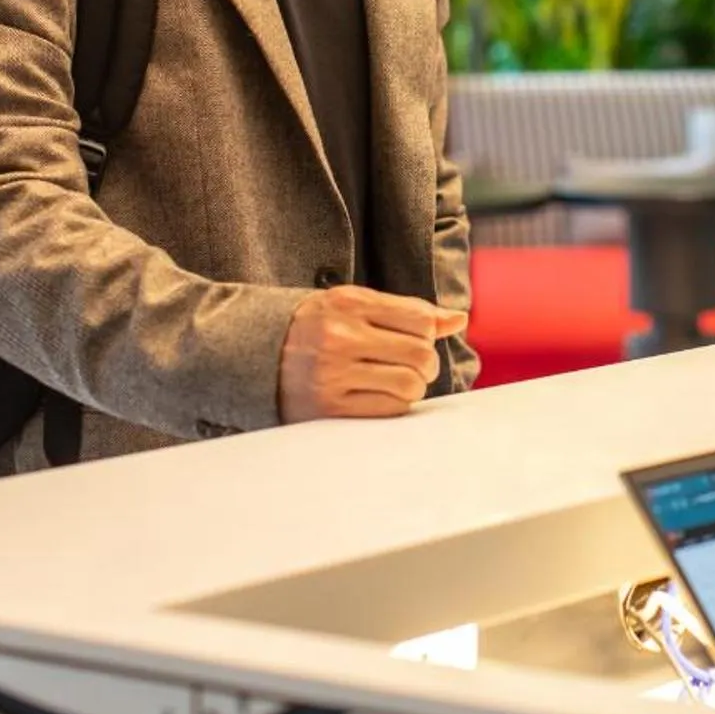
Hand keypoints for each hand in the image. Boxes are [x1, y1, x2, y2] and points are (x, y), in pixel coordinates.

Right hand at [278, 286, 467, 421]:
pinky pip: (390, 409)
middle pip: (420, 353)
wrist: (256, 353)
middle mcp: (340, 337)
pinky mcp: (329, 408)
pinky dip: (396, 403)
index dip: (428, 332)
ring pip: (410, 384)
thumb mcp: (354, 305)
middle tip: (415, 364)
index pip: (419, 319)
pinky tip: (381, 395)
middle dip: (427, 362)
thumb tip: (459, 319)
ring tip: (400, 380)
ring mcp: (332, 374)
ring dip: (414, 386)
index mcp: (349, 303)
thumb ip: (407, 310)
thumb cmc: (316, 326)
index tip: (416, 338)